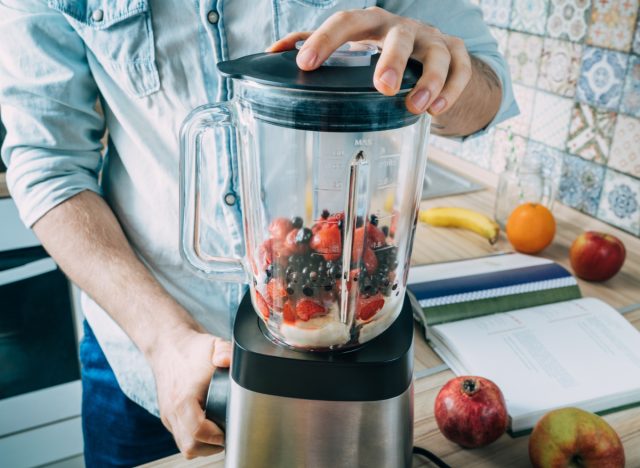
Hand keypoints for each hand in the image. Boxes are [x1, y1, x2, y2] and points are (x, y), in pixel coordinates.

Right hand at [149, 327, 230, 458]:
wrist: (168, 346)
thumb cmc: (192, 348)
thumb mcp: (214, 346)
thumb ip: (226, 352)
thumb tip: (229, 361)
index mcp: (184, 398)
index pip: (198, 431)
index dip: (217, 436)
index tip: (230, 429)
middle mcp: (172, 411)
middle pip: (190, 446)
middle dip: (212, 446)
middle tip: (228, 434)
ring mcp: (168, 416)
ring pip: (184, 446)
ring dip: (203, 445)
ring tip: (220, 433)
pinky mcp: (168, 417)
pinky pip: (181, 438)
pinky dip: (195, 438)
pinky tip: (209, 428)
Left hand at [267, 6, 471, 115]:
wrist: (429, 53)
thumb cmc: (381, 51)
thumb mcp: (351, 47)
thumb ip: (315, 46)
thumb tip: (272, 53)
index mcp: (370, 24)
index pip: (346, 22)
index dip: (325, 40)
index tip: (305, 63)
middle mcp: (402, 28)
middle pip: (399, 35)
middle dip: (391, 60)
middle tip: (382, 87)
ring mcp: (433, 40)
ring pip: (437, 54)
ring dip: (429, 80)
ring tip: (416, 107)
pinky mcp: (457, 54)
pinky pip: (462, 69)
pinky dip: (452, 90)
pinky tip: (437, 111)